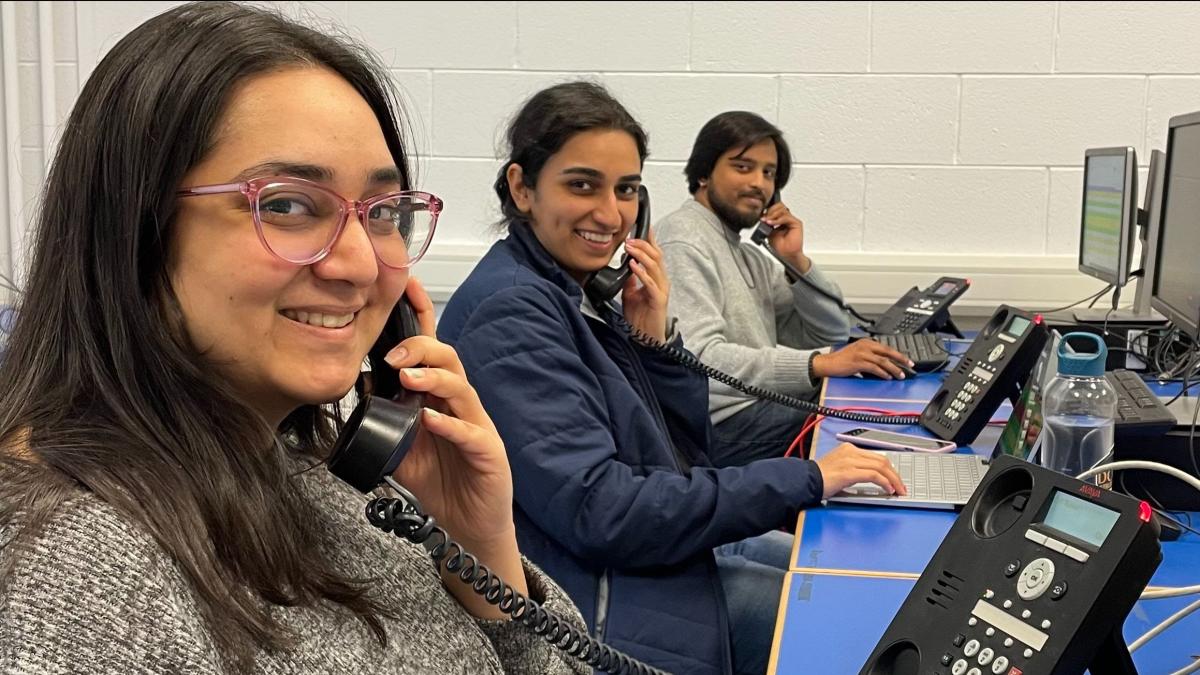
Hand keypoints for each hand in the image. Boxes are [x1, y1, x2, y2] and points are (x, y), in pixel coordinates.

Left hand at [383, 277, 524, 616]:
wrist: (471, 527)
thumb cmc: (442, 482)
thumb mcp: (402, 446)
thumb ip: (385, 418)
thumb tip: (356, 389)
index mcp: (438, 398)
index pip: (431, 349)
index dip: (420, 317)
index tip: (404, 288)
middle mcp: (459, 405)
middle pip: (448, 359)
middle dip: (421, 348)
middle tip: (394, 355)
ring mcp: (476, 426)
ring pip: (461, 388)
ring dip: (433, 378)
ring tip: (409, 379)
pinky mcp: (487, 452)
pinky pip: (470, 432)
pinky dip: (450, 425)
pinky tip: (432, 421)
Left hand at [621, 229, 670, 341]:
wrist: (645, 337)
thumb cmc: (640, 317)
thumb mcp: (630, 294)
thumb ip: (630, 280)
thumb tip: (625, 266)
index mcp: (656, 278)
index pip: (655, 254)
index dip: (649, 240)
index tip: (640, 227)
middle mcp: (662, 281)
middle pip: (656, 256)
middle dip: (643, 244)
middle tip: (629, 238)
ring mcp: (661, 290)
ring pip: (655, 266)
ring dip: (641, 254)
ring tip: (630, 248)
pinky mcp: (658, 300)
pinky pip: (651, 283)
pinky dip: (642, 273)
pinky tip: (633, 266)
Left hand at [762, 200, 809, 273]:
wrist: (786, 255)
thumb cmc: (780, 246)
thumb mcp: (769, 232)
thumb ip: (767, 223)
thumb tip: (762, 216)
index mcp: (781, 219)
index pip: (775, 208)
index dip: (768, 210)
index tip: (761, 215)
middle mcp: (787, 219)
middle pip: (779, 206)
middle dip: (770, 211)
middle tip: (764, 218)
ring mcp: (792, 220)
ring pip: (782, 210)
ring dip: (772, 215)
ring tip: (767, 221)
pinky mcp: (797, 223)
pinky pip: (786, 217)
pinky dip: (778, 219)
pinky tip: (772, 223)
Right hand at [811, 339, 913, 379]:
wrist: (827, 363)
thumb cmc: (841, 360)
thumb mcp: (857, 353)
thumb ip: (870, 355)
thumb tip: (884, 365)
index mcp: (866, 342)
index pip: (886, 347)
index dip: (898, 354)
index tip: (906, 360)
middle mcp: (865, 346)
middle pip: (887, 352)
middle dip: (900, 359)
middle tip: (910, 365)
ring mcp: (861, 354)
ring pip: (883, 361)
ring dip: (893, 369)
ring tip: (900, 375)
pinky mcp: (858, 362)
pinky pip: (874, 368)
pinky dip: (882, 373)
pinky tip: (887, 377)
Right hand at [815, 443, 907, 498]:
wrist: (804, 481)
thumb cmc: (818, 479)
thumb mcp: (839, 469)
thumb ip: (854, 470)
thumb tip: (873, 480)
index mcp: (848, 449)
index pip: (876, 456)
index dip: (889, 469)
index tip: (895, 479)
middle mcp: (850, 452)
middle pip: (882, 460)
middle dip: (895, 474)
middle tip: (901, 487)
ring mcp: (850, 460)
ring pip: (881, 467)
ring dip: (893, 480)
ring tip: (898, 490)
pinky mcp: (849, 471)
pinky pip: (874, 475)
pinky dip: (884, 482)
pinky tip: (888, 490)